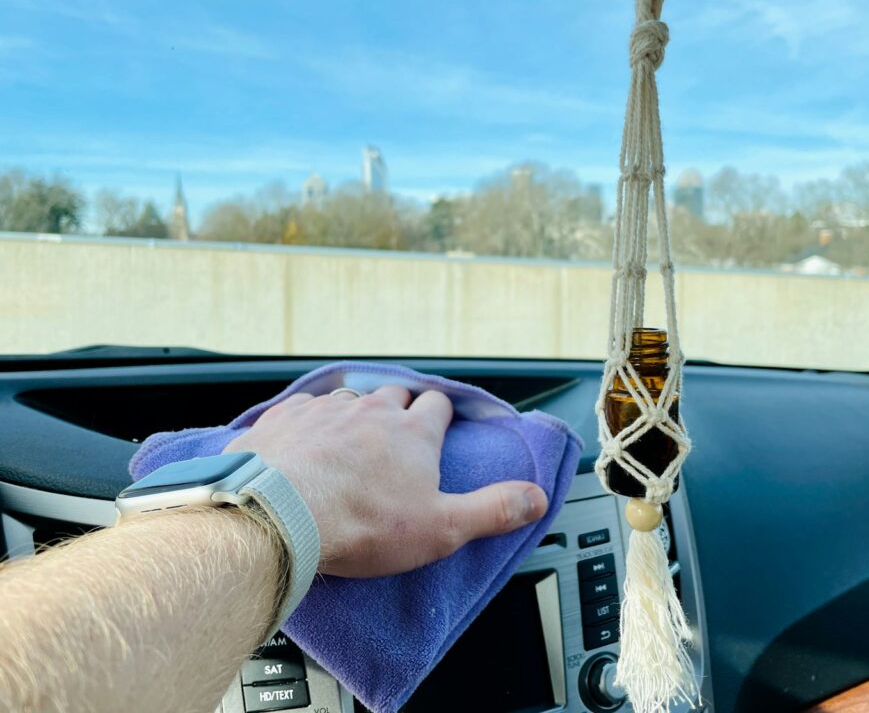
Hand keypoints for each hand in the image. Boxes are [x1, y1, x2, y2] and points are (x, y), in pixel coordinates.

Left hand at [224, 386, 548, 577]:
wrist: (278, 513)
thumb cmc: (360, 524)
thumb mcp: (441, 528)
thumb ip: (493, 510)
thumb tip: (537, 498)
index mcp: (412, 433)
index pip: (437, 407)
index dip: (439, 416)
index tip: (439, 427)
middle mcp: (371, 410)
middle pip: (394, 395)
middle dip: (399, 409)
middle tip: (397, 434)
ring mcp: (325, 410)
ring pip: (349, 398)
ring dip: (354, 413)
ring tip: (350, 440)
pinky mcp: (285, 418)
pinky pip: (304, 408)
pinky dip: (310, 421)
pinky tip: (305, 440)